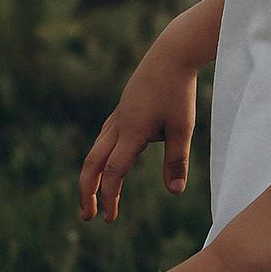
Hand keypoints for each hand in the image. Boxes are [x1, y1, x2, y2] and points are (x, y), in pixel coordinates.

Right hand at [79, 34, 198, 219]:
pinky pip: (105, 138)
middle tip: (87, 216)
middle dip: (87, 191)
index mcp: (132, 131)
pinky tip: (110, 163)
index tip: (109, 218)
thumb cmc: (179, 91)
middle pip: (93, 163)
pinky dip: (102, 157)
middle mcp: (119, 125)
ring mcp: (118, 116)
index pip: (114, 171)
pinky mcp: (122, 109)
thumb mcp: (183, 128)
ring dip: (92, 175)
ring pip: (96, 150)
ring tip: (94, 196)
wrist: (171, 53)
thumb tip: (174, 193)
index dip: (109, 196)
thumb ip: (176, 161)